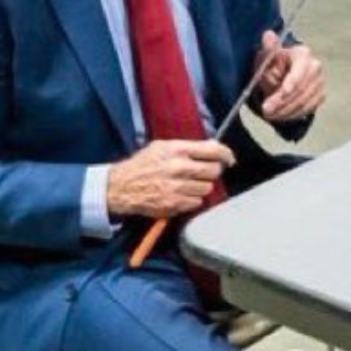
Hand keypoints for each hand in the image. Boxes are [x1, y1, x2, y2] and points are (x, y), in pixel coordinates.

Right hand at [107, 139, 234, 218]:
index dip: (225, 154)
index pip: (213, 150)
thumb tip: (212, 146)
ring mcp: (178, 188)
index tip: (229, 159)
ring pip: (207, 188)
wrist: (122, 187)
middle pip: (214, 171)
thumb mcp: (161, 147)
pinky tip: (182, 194)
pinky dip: (193, 199)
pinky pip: (197, 202)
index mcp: (177, 150)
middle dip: (213, 172)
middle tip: (205, 172)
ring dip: (202, 186)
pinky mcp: (176, 204)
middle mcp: (179, 168)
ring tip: (189, 184)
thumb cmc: (142, 165)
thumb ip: (187, 147)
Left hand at [255, 30, 325, 121]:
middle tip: (266, 109)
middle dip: (283, 101)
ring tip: (269, 114)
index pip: (300, 70)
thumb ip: (268, 49)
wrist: (280, 73)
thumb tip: (268, 35)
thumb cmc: (272, 64)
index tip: (283, 92)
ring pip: (304, 101)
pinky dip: (293, 114)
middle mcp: (315, 67)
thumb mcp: (266, 56)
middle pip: (301, 89)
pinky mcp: (320, 95)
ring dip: (285, 110)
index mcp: (303, 54)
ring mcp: (320, 82)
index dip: (292, 82)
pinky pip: (308, 108)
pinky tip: (280, 115)